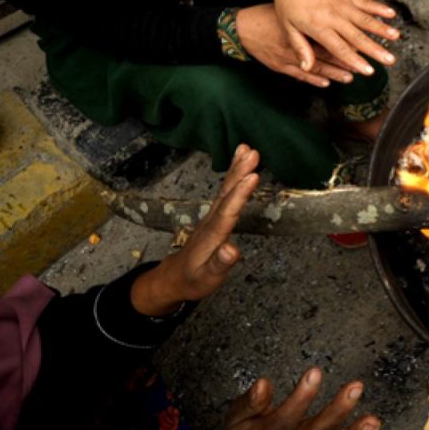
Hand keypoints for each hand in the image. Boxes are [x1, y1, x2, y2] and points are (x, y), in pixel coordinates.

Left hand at [130, 144, 259, 315]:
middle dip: (239, 173)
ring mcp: (211, 216)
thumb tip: (232, 250)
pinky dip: (232, 175)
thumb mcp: (206, 279)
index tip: (253, 177)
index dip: (240, 195)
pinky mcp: (214, 214)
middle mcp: (211, 221)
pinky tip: (239, 162)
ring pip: (224, 189)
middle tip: (252, 153)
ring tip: (247, 149)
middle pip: (225, 195)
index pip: (227, 213)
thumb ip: (219, 265)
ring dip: (236, 169)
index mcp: (211, 237)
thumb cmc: (193, 279)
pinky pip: (224, 191)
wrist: (175, 276)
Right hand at [237, 5, 353, 86]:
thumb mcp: (289, 14)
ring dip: (333, 73)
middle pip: (325, 55)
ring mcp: (288, 57)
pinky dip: (313, 80)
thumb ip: (307, 19)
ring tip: (348, 77)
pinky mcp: (280, 66)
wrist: (243, 28)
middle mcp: (297, 44)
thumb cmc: (267, 17)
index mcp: (300, 30)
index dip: (342, 44)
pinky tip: (325, 83)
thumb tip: (330, 19)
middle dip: (343, 62)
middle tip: (360, 67)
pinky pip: (299, 76)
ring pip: (315, 67)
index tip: (358, 48)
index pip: (326, 38)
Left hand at [262, 0, 398, 79]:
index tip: (368, 71)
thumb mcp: (288, 28)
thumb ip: (300, 48)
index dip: (355, 61)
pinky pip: (365, 3)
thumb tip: (307, 68)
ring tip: (396, 37)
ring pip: (366, 20)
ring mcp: (343, 4)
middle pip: (358, 37)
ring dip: (382, 29)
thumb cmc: (288, 3)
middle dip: (375, 50)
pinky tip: (391, 14)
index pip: (340, 48)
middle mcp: (334, 16)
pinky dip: (378, 8)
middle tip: (389, 61)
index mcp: (319, 27)